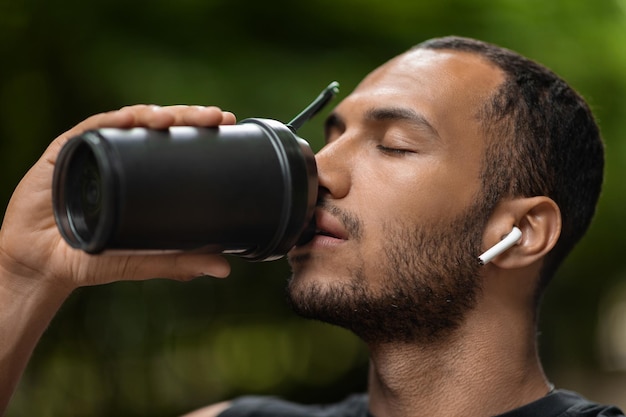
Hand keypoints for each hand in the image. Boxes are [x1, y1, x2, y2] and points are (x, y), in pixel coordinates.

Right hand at [0, 105, 235, 295]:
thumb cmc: (92, 257)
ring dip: (157, 114)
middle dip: (189, 116)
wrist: (42, 266)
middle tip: (218, 116)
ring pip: (129, 121)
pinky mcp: (64, 152)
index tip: (228, 123)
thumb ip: (179, 261)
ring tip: (181, 117)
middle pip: (158, 127)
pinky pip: (91, 129)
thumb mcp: (142, 260)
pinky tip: (134, 118)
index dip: (200, 130)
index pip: (174, 144)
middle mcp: (120, 156)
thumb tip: (225, 268)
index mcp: (141, 174)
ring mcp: (93, 151)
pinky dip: (114, 121)